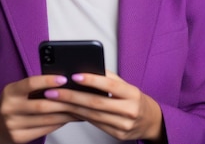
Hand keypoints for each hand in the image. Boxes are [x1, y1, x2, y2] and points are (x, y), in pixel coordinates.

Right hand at [0, 75, 79, 143]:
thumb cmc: (12, 103)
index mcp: (9, 92)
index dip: (48, 80)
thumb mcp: (17, 91)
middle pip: (42, 105)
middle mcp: (9, 109)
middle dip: (64, 101)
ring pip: (46, 119)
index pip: (30, 83)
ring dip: (66, 114)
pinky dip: (59, 123)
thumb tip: (62, 81)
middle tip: (79, 96)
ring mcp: (13, 125)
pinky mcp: (19, 137)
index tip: (64, 79)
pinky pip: (45, 129)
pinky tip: (68, 118)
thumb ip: (34, 86)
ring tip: (79, 107)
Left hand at [43, 71, 164, 141]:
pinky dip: (80, 117)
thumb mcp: (127, 86)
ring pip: (93, 115)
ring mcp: (124, 125)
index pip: (110, 85)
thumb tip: (86, 68)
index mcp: (132, 93)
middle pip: (96, 103)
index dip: (91, 80)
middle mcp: (129, 110)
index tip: (74, 75)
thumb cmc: (134, 99)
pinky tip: (68, 110)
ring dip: (71, 108)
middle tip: (53, 91)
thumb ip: (109, 78)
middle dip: (72, 96)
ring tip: (55, 101)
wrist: (150, 121)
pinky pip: (95, 125)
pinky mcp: (118, 136)